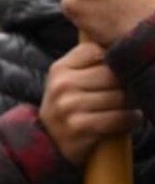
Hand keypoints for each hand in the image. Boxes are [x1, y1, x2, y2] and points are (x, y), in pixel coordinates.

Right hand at [39, 42, 140, 165]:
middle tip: (135, 89)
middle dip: (129, 83)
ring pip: (120, 97)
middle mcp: (62, 86)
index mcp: (60, 69)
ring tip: (133, 106)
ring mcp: (68, 107)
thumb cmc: (68, 107)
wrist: (48, 145)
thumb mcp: (68, 79)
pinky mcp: (78, 128)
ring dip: (134, 103)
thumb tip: (127, 39)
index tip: (122, 70)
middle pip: (114, 74)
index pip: (100, 51)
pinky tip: (130, 120)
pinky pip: (118, 118)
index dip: (117, 60)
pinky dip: (130, 120)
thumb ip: (89, 60)